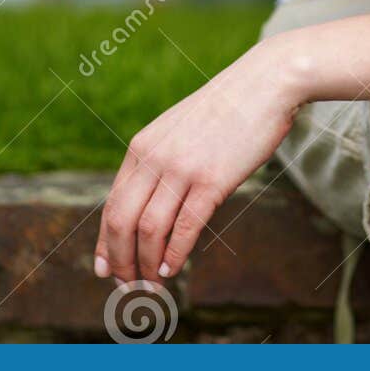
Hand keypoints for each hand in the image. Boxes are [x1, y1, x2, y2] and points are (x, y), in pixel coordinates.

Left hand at [93, 44, 298, 285]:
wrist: (264, 83)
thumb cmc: (226, 109)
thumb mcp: (179, 129)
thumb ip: (161, 160)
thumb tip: (151, 204)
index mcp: (143, 145)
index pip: (112, 204)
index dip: (106, 242)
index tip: (106, 269)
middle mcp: (155, 157)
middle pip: (121, 221)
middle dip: (121, 261)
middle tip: (129, 288)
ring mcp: (182, 168)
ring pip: (149, 230)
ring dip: (147, 266)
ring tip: (153, 287)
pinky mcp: (212, 180)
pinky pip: (184, 228)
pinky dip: (175, 255)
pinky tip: (173, 270)